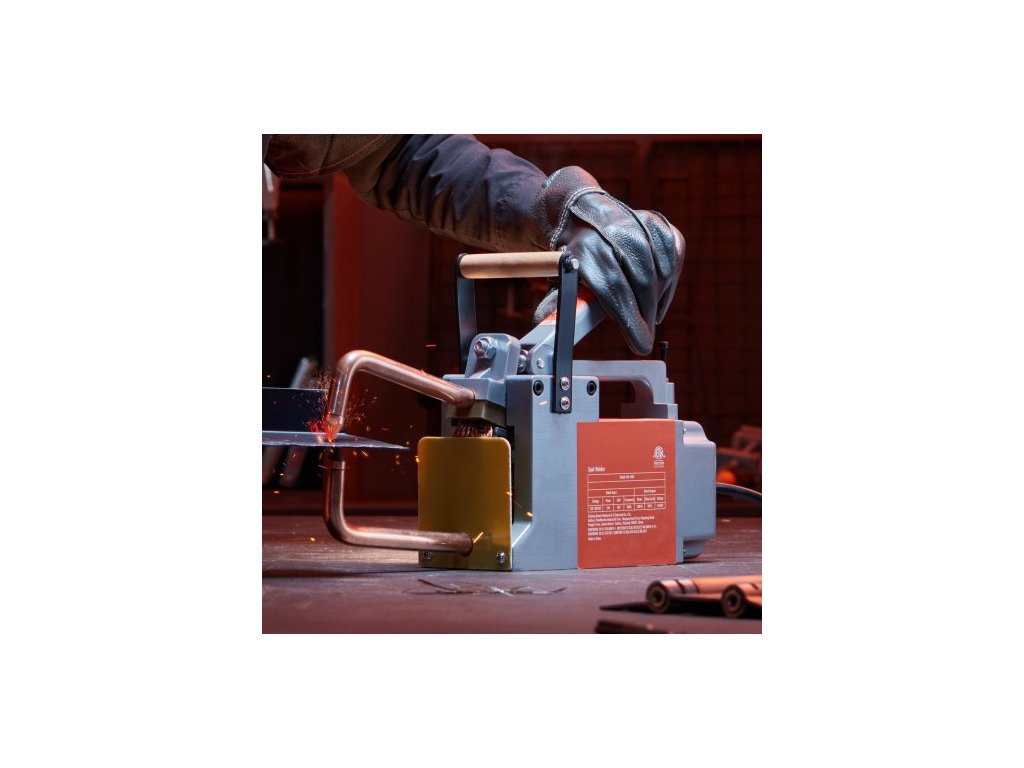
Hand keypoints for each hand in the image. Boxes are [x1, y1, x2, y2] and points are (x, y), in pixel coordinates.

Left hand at [530, 167, 683, 355]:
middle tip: (644, 333)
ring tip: (647, 314)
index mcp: (585, 248)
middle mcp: (613, 231)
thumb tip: (550, 331)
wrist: (575, 212)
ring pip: (661, 270)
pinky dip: (668, 279)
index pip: (614, 288)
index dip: (631, 320)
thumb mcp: (558, 279)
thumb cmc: (568, 254)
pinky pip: (673, 255)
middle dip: (646, 315)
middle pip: (642, 281)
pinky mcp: (655, 221)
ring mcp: (637, 222)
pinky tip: (656, 291)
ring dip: (658, 299)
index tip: (641, 344)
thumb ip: (560, 305)